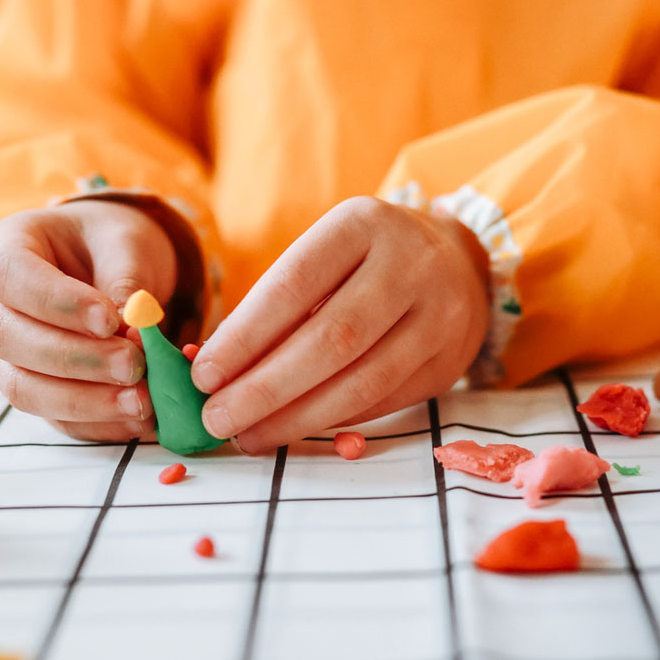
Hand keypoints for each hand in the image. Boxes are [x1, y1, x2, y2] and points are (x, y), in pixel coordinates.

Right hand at [0, 200, 179, 440]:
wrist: (108, 262)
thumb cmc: (109, 242)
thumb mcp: (125, 240)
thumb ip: (126, 278)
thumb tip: (134, 328)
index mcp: (2, 250)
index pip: (10, 278)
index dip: (57, 304)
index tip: (110, 320)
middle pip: (9, 340)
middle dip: (75, 359)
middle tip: (134, 364)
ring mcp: (6, 355)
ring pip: (24, 389)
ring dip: (85, 401)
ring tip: (141, 400)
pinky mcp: (35, 391)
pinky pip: (55, 419)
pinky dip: (97, 424)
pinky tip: (137, 419)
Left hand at [192, 196, 488, 452]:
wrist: (455, 263)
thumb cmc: (364, 262)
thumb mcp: (324, 257)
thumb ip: (275, 307)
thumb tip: (213, 371)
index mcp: (363, 223)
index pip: (294, 285)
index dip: (244, 337)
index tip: (203, 376)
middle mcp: (410, 264)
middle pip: (331, 340)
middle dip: (265, 388)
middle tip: (218, 418)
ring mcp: (440, 315)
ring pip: (362, 382)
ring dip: (297, 418)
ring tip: (250, 435)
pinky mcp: (449, 362)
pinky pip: (383, 403)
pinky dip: (333, 420)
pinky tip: (295, 428)